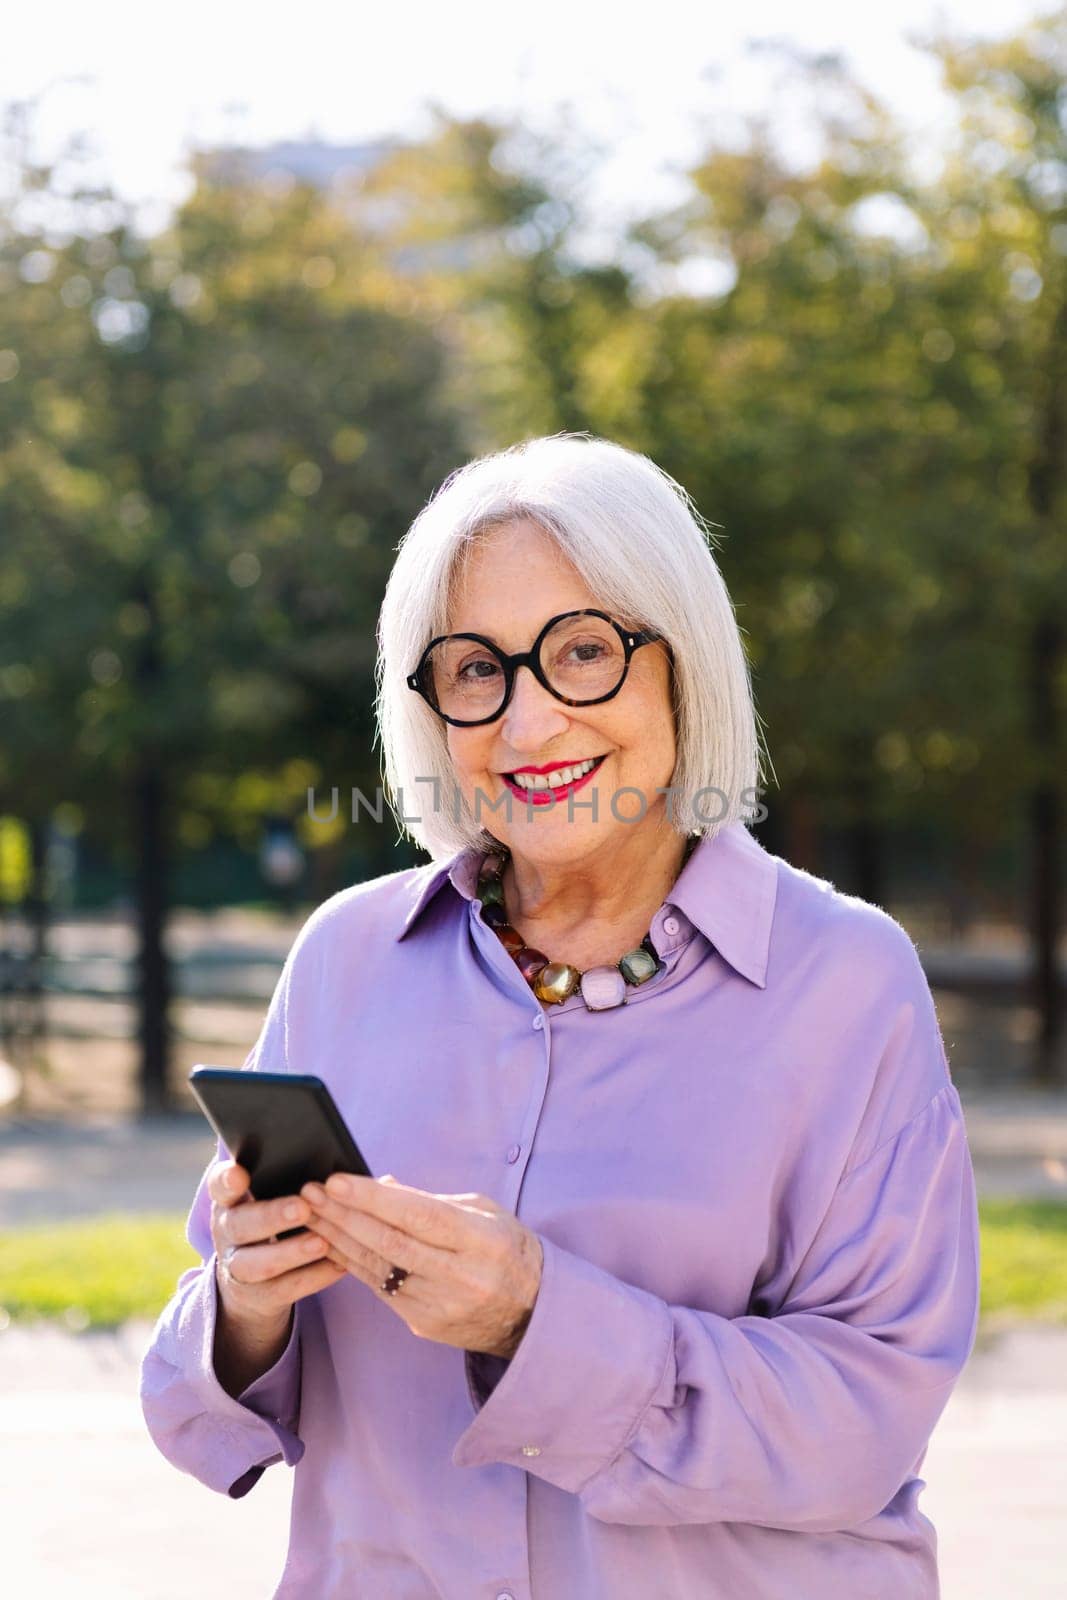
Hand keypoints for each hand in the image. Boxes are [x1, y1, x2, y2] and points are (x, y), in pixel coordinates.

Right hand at [208, 1159, 346, 1329]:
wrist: (253, 1282)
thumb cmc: (273, 1222)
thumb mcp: (270, 1200)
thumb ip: (292, 1182)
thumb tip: (347, 1170)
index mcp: (230, 1201)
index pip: (220, 1185)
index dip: (226, 1180)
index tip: (239, 1174)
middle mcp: (227, 1233)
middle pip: (240, 1224)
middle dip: (271, 1216)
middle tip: (302, 1208)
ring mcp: (237, 1268)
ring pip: (256, 1263)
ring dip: (291, 1252)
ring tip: (321, 1242)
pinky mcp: (257, 1297)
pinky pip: (284, 1289)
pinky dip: (313, 1277)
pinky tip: (339, 1264)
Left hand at [300, 1173, 543, 1358]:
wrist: (532, 1311)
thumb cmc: (506, 1247)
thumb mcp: (484, 1211)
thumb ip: (432, 1199)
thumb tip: (381, 1184)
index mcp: (481, 1241)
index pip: (418, 1216)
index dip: (374, 1198)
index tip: (336, 1180)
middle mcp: (461, 1277)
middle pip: (390, 1243)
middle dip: (344, 1215)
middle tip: (310, 1192)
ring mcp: (440, 1306)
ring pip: (377, 1268)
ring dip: (338, 1238)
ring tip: (309, 1213)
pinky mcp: (424, 1324)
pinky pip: (379, 1289)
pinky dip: (351, 1263)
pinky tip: (330, 1242)